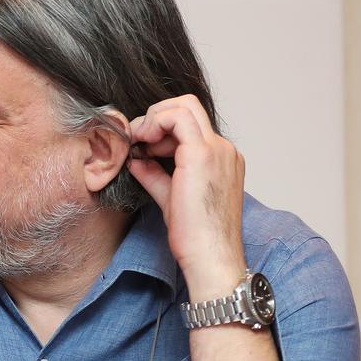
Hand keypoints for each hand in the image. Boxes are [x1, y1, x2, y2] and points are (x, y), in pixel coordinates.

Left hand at [126, 95, 246, 296]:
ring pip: (182, 105)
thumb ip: (155, 174)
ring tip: (139, 144)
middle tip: (137, 139)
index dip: (160, 127)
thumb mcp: (171, 197)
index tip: (142, 147)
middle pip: (187, 105)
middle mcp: (223, 149)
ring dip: (153, 119)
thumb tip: (137, 159)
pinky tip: (142, 144)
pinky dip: (153, 124)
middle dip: (155, 115)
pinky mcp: (202, 154)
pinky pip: (176, 118)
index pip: (189, 121)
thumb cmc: (195, 235)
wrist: (211, 255)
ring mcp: (217, 149)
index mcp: (221, 158)